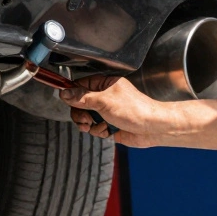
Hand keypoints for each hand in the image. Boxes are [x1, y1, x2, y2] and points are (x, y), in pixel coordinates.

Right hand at [58, 76, 183, 147]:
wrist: (152, 128)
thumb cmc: (135, 110)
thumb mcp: (104, 101)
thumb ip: (82, 97)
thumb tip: (64, 93)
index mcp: (104, 84)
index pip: (79, 86)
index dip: (72, 95)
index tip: (69, 103)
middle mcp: (104, 96)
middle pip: (79, 104)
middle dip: (80, 114)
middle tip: (84, 120)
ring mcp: (106, 111)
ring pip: (85, 118)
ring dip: (89, 124)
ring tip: (96, 126)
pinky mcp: (109, 124)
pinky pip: (94, 128)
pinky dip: (98, 131)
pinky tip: (108, 130)